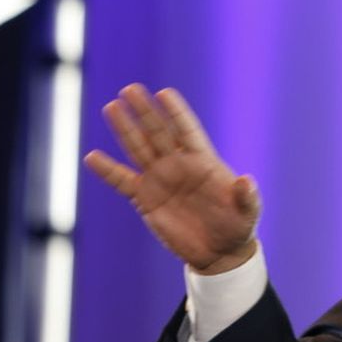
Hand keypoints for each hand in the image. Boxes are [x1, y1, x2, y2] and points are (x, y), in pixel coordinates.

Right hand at [84, 84, 260, 274]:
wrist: (219, 252)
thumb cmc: (238, 227)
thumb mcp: (248, 212)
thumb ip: (247, 196)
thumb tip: (247, 180)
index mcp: (204, 162)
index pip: (188, 130)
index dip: (177, 113)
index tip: (164, 93)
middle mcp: (179, 165)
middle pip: (159, 133)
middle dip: (145, 111)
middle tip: (130, 89)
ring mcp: (160, 180)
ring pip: (138, 149)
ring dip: (125, 129)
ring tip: (112, 107)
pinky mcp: (145, 199)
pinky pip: (123, 181)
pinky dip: (107, 170)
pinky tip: (92, 157)